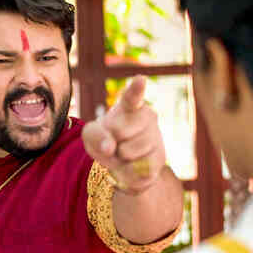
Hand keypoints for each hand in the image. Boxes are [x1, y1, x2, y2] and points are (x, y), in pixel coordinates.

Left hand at [82, 76, 165, 193]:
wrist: (123, 161)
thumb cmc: (106, 139)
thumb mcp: (91, 134)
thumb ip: (94, 135)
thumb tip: (110, 148)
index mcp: (129, 105)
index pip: (133, 95)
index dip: (136, 89)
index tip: (140, 80)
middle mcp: (148, 116)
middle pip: (119, 131)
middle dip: (110, 141)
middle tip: (114, 141)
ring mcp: (157, 136)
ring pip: (128, 152)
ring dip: (119, 158)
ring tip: (123, 154)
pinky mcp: (161, 158)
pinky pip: (137, 169)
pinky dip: (127, 172)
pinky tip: (131, 165)